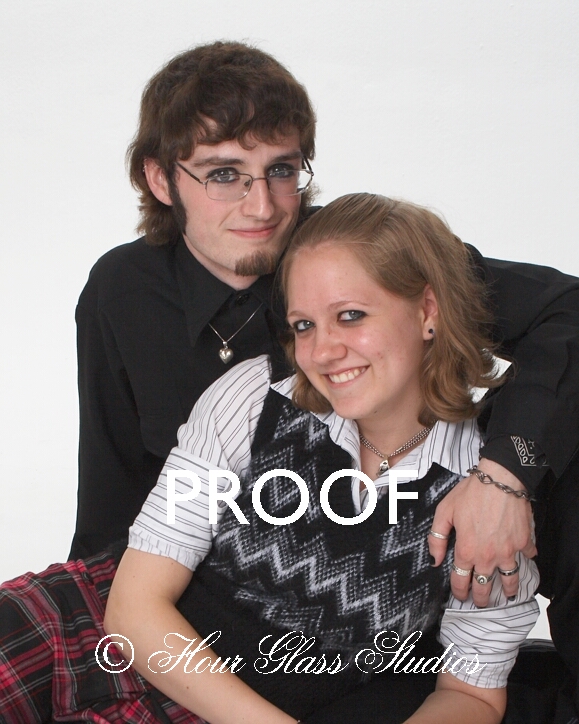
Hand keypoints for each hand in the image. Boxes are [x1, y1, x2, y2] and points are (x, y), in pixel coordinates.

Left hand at [428, 459, 536, 606]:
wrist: (500, 479)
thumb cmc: (471, 493)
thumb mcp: (444, 511)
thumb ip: (436, 538)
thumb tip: (434, 560)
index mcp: (466, 550)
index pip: (461, 581)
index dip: (459, 591)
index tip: (461, 596)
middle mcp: (488, 556)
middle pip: (485, 587)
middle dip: (482, 598)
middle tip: (481, 602)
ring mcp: (508, 551)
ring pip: (509, 580)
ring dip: (507, 590)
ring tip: (506, 594)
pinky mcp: (524, 543)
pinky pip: (527, 558)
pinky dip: (526, 561)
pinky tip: (522, 560)